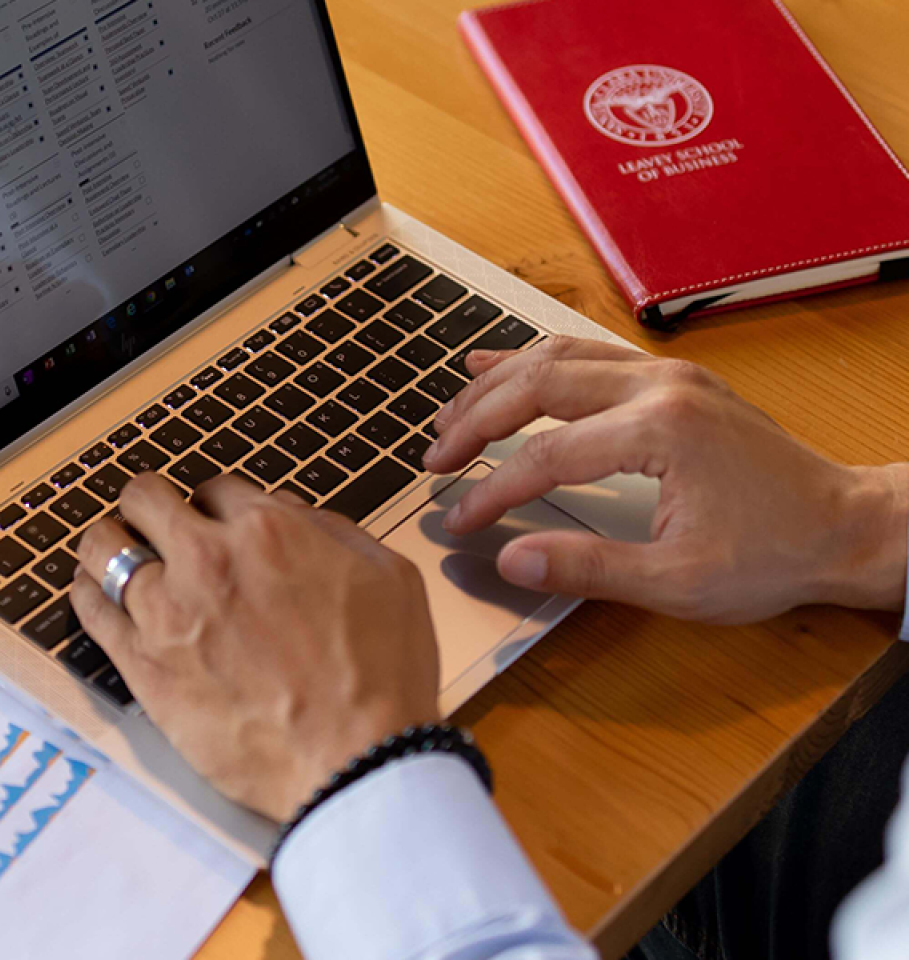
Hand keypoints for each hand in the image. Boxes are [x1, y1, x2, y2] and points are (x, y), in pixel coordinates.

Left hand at [70, 474, 440, 822]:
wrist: (354, 760)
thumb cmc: (380, 676)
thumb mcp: (388, 575)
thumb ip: (331, 532)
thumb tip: (293, 517)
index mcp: (267, 531)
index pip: (214, 489)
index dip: (213, 504)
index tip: (211, 520)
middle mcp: (206, 561)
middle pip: (144, 500)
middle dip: (148, 504)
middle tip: (150, 519)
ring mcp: (166, 614)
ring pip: (104, 548)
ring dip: (108, 542)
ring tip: (110, 549)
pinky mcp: (143, 667)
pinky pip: (91, 611)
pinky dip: (86, 593)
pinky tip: (89, 590)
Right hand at [425, 336, 908, 622]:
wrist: (845, 526)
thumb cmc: (772, 555)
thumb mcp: (678, 581)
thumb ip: (587, 567)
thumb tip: (512, 559)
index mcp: (659, 431)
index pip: (544, 455)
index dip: (491, 490)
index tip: (459, 519)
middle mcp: (659, 386)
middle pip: (537, 385)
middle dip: (475, 421)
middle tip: (434, 458)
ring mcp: (667, 374)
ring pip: (557, 357)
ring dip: (497, 383)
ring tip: (450, 413)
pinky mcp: (672, 379)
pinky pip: (586, 353)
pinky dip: (535, 359)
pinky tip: (498, 363)